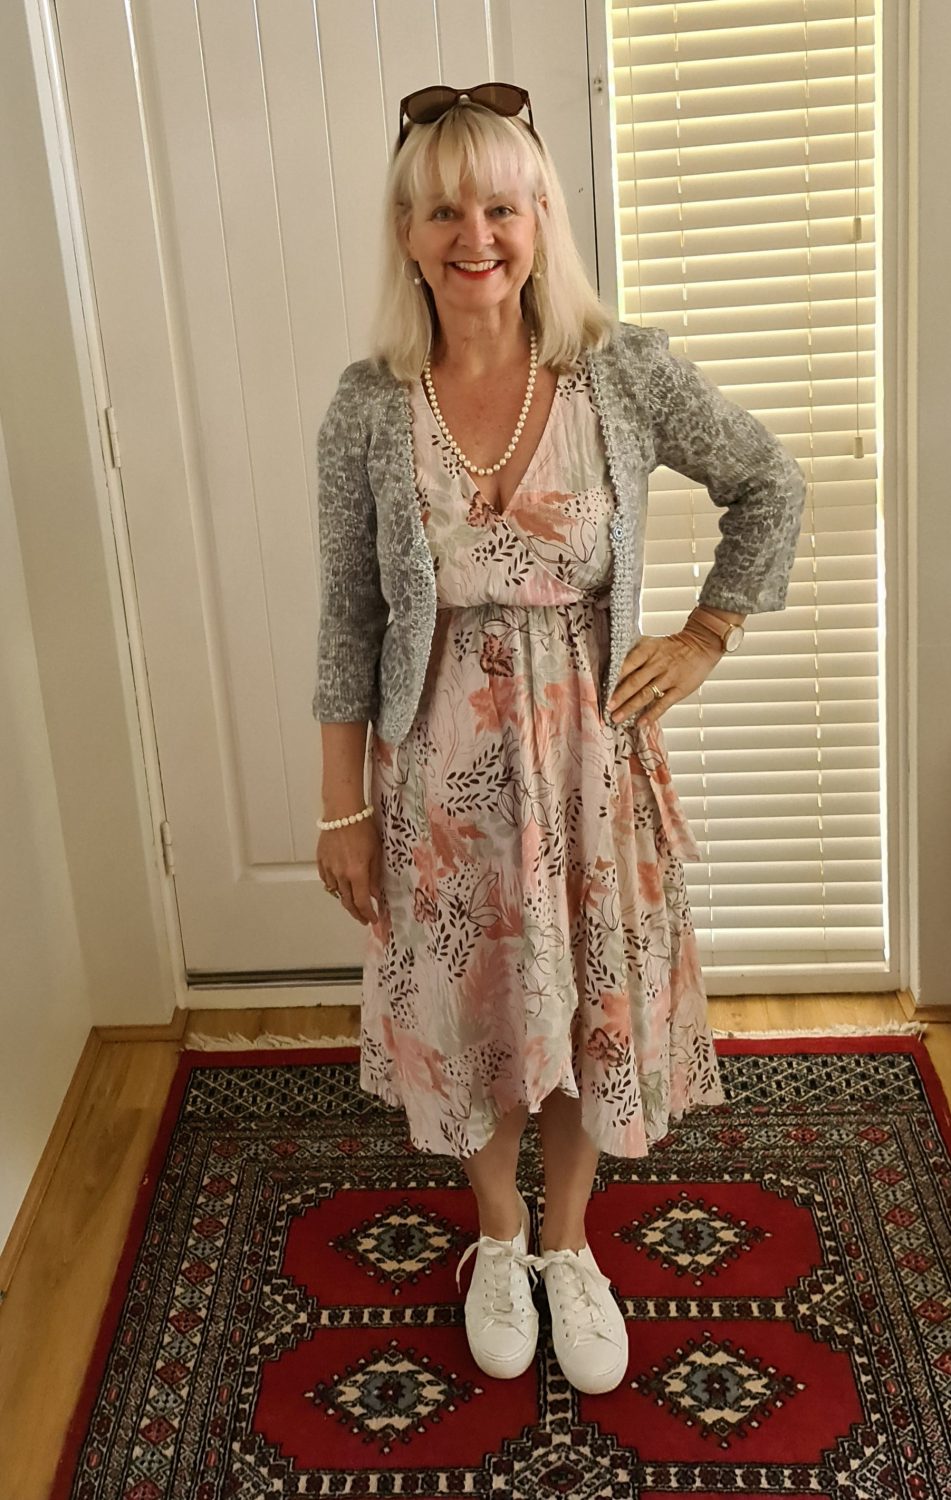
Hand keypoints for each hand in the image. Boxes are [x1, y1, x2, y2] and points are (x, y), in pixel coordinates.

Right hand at [316, 817, 383, 925]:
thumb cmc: (363, 828)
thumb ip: (375, 875)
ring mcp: (329, 868)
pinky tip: (340, 886)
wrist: (343, 812)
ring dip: (346, 898)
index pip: (362, 902)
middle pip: (347, 901)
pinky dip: (334, 886)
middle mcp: (341, 874)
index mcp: (357, 873)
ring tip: (353, 900)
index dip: (368, 914)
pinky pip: (327, 880)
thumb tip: (375, 893)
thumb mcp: (376, 852)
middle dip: (356, 912)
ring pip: (336, 892)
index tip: (373, 919)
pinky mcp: (321, 861)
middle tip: (363, 917)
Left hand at [605, 625, 721, 728]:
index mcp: (648, 650)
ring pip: (646, 694)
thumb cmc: (671, 646)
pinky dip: (652, 714)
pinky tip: (641, 723)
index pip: (627, 664)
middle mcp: (657, 663)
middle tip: (606, 708)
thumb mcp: (652, 643)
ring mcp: (669, 677)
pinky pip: (663, 704)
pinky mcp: (680, 689)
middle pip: (635, 681)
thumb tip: (609, 662)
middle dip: (619, 696)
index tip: (601, 689)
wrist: (700, 645)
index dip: (614, 677)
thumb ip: (634, 653)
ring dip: (630, 707)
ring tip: (617, 718)